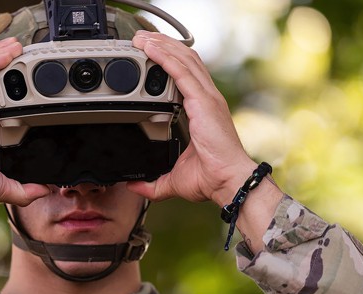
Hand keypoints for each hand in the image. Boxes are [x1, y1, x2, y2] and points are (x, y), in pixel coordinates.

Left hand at [127, 31, 282, 252]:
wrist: (228, 181)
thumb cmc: (211, 178)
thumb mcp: (173, 179)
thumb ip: (153, 183)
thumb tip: (134, 187)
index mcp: (203, 110)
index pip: (186, 75)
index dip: (169, 60)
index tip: (150, 53)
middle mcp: (207, 98)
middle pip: (185, 60)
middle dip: (162, 45)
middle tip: (141, 38)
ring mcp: (207, 98)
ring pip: (183, 60)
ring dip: (161, 45)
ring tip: (142, 38)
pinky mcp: (203, 102)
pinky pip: (181, 72)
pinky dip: (165, 57)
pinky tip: (151, 49)